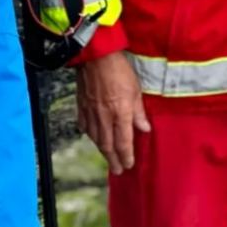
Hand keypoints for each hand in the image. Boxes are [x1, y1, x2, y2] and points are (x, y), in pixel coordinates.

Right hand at [75, 50, 150, 175]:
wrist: (96, 56)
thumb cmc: (119, 70)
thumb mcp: (136, 90)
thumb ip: (139, 112)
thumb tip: (144, 129)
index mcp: (120, 114)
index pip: (123, 142)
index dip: (126, 156)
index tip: (128, 165)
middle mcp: (104, 117)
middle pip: (107, 145)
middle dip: (113, 160)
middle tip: (117, 170)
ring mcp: (91, 111)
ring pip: (95, 138)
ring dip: (102, 150)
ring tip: (107, 157)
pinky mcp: (82, 104)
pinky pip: (84, 125)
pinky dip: (89, 134)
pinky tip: (92, 136)